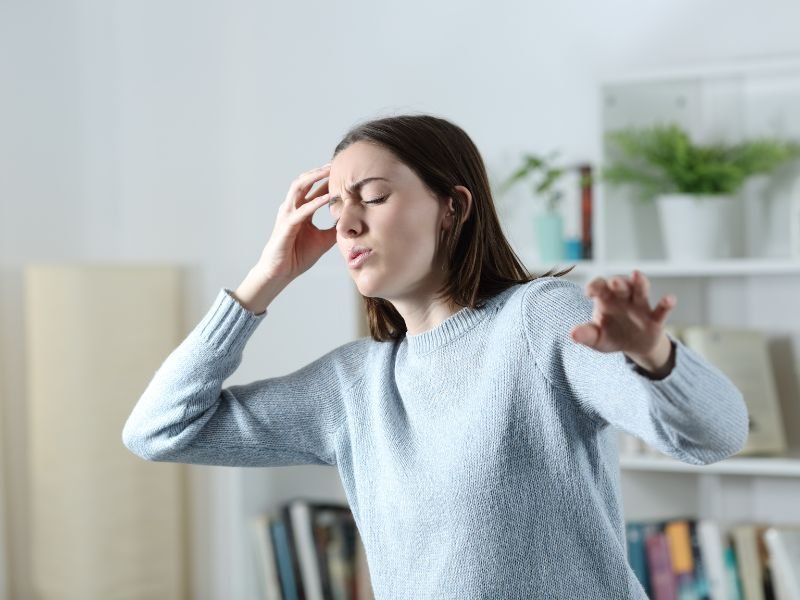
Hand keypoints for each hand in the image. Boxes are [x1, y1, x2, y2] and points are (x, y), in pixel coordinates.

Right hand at [254, 163, 335, 281]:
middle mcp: (292, 208)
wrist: (280, 273)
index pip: (314, 189)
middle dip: (320, 172)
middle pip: (304, 182)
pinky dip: (314, 203)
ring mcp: (287, 215)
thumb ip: (335, 229)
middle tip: (336, 163)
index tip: (344, 172)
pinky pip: (301, 211)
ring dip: (314, 179)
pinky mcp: (286, 226)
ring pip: (298, 188)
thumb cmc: (297, 256)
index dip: (327, 180)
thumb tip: (352, 223)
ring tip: (329, 171)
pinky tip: (327, 198)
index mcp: (301, 211)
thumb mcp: (324, 240)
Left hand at [570, 270, 676, 359]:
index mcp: (606, 299)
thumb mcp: (597, 338)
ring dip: (639, 283)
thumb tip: (572, 334)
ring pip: (641, 290)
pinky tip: (670, 299)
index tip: (589, 292)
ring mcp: (640, 306)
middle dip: (617, 283)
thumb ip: (586, 335)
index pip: (599, 286)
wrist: (634, 347)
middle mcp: (623, 298)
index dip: (594, 286)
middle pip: (621, 285)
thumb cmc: (612, 336)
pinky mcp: (655, 319)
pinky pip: (661, 310)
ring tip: (637, 275)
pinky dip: (666, 304)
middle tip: (614, 282)